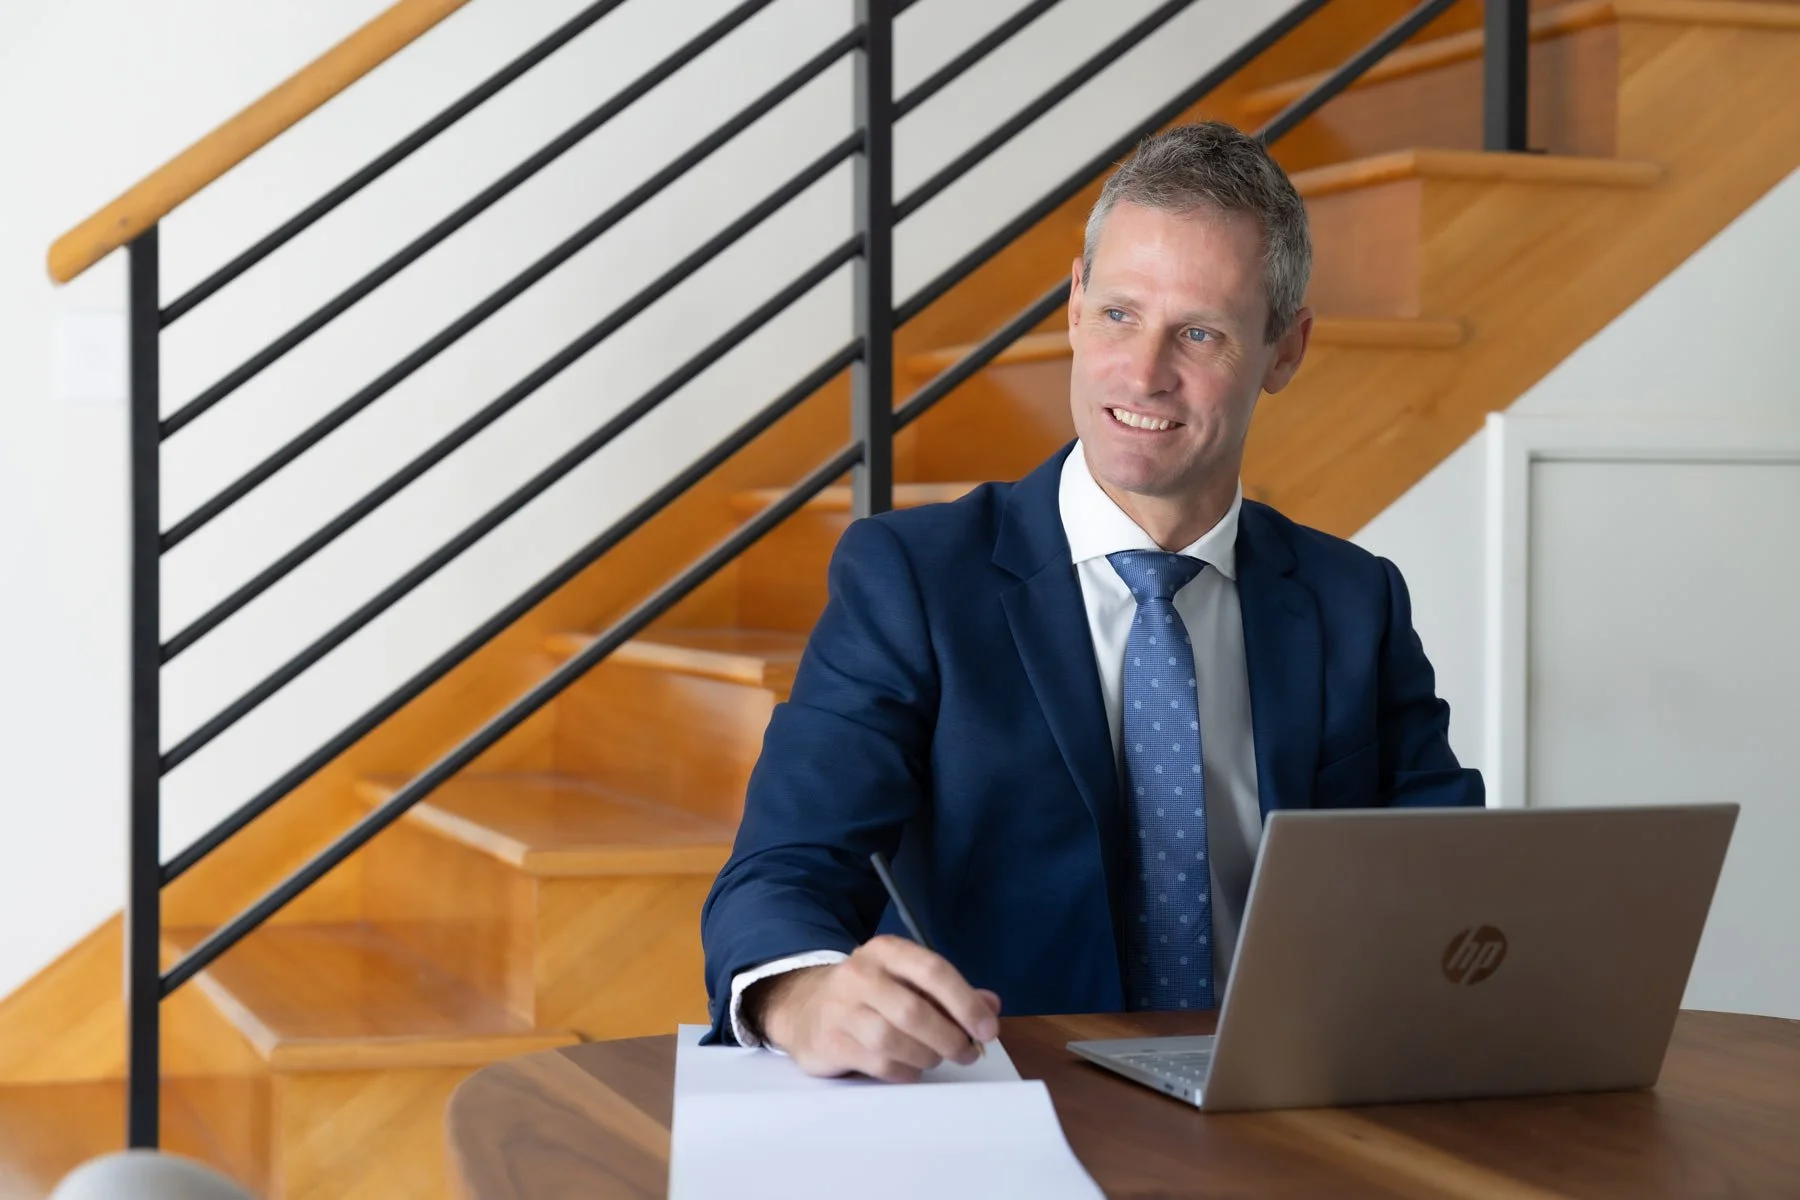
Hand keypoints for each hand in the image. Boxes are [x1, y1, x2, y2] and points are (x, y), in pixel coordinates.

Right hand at [748, 936, 1001, 1082]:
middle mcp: (860, 973)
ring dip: (927, 1056)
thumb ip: (950, 993)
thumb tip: (990, 1006)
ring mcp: (840, 1008)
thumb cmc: (871, 995)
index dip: (966, 1003)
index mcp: (886, 950)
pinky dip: (905, 1072)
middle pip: (914, 1011)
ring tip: (936, 1058)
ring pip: (895, 1041)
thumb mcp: (907, 981)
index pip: (933, 970)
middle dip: (950, 1038)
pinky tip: (911, 1068)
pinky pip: (879, 1064)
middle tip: (968, 1053)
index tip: (988, 1030)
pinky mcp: (830, 1042)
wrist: (806, 1009)